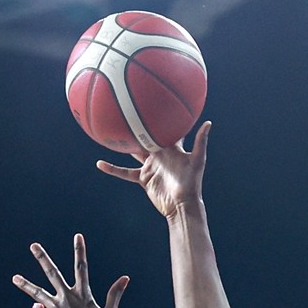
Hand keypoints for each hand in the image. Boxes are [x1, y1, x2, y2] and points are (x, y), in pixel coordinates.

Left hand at [12, 233, 127, 307]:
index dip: (80, 250)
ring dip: (26, 285)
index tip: (77, 235)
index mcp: (82, 294)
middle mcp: (66, 298)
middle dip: (43, 258)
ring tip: (14, 278)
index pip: (81, 267)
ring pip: (37, 293)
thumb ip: (115, 294)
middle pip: (52, 273)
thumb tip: (125, 278)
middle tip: (33, 246)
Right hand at [96, 121, 210, 217]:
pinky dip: (112, 169)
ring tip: (111, 132)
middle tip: (128, 111)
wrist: (181, 205)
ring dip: (124, 144)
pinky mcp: (143, 178)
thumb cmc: (191, 183)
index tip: (156, 102)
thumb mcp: (197, 160)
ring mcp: (150, 166)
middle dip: (140, 127)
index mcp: (172, 148)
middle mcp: (160, 155)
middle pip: (147, 138)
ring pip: (134, 152)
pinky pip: (124, 172)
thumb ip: (200, 142)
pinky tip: (99, 164)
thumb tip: (207, 122)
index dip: (164, 118)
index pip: (168, 129)